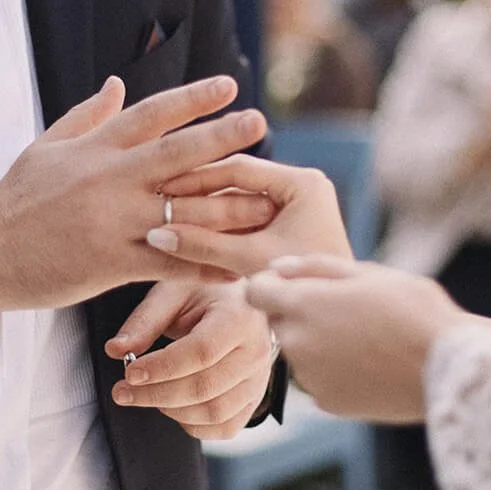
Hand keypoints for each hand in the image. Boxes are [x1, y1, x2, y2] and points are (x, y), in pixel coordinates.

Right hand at [0, 76, 272, 312]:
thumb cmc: (16, 200)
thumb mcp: (46, 148)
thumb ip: (87, 117)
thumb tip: (117, 85)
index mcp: (97, 148)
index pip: (151, 114)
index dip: (191, 98)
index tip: (228, 84)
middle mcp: (109, 178)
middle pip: (175, 153)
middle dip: (221, 137)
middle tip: (260, 122)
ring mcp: (113, 220)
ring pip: (181, 211)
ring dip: (227, 208)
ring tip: (267, 205)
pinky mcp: (111, 261)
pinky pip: (168, 264)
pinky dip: (203, 267)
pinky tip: (234, 268)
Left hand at [105, 280, 275, 440]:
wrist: (241, 303)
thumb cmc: (204, 294)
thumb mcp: (172, 293)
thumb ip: (144, 322)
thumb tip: (114, 350)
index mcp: (239, 317)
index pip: (201, 352)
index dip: (161, 368)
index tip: (129, 373)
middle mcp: (257, 351)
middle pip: (205, 387)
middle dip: (155, 395)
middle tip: (122, 392)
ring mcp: (259, 379)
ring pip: (214, 413)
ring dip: (170, 411)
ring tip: (146, 395)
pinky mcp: (255, 399)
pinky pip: (224, 427)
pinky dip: (192, 424)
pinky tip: (171, 406)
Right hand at [148, 154, 351, 276]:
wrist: (334, 320)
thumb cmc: (301, 287)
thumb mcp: (249, 261)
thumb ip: (204, 246)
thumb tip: (156, 236)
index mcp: (303, 183)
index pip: (240, 168)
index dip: (197, 176)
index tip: (163, 184)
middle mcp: (303, 186)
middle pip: (239, 180)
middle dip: (199, 191)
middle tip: (159, 195)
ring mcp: (297, 203)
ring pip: (240, 198)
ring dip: (208, 208)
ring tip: (168, 212)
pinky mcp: (289, 222)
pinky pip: (247, 216)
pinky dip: (222, 224)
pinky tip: (190, 230)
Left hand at [244, 256, 474, 424]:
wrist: (449, 367)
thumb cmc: (413, 310)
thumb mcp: (368, 272)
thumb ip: (314, 267)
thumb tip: (278, 269)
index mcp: (302, 305)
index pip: (255, 291)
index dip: (274, 284)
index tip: (300, 284)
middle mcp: (296, 344)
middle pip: (279, 322)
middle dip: (301, 312)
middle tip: (349, 309)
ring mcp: (310, 378)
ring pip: (300, 351)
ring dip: (318, 342)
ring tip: (366, 337)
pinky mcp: (328, 403)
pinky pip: (318, 379)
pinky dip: (334, 371)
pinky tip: (370, 363)